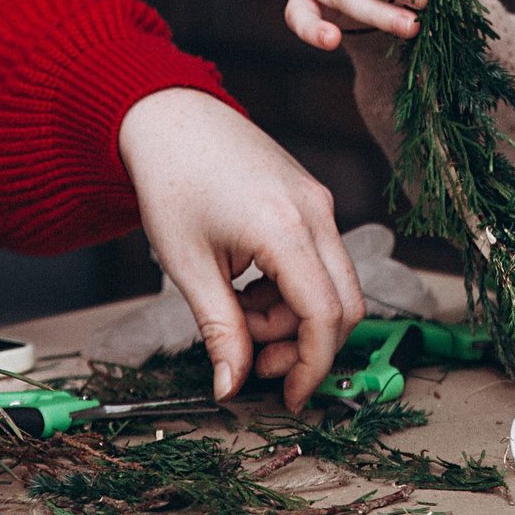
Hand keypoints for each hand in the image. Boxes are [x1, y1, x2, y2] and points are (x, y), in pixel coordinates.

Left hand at [119, 88, 363, 407]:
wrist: (170, 117)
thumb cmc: (172, 181)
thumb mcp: (189, 267)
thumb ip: (219, 331)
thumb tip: (231, 386)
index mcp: (285, 228)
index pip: (324, 316)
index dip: (311, 366)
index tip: (287, 397)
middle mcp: (316, 212)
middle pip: (344, 304)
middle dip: (305, 346)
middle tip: (256, 361)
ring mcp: (318, 201)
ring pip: (333, 284)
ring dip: (293, 317)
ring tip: (237, 313)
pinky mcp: (312, 198)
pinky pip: (321, 259)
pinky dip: (293, 288)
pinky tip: (249, 286)